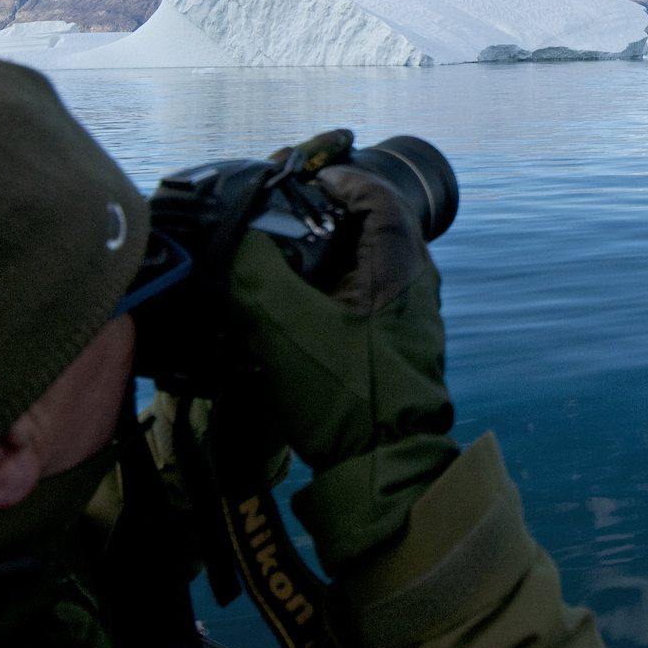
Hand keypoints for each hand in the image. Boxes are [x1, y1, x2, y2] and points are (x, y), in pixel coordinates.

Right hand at [228, 164, 457, 570]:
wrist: (382, 468)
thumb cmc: (343, 392)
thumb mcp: (284, 325)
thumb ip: (254, 270)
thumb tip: (235, 235)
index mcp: (400, 264)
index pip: (378, 194)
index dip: (338, 179)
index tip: (300, 179)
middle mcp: (413, 283)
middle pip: (370, 225)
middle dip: (322, 215)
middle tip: (278, 213)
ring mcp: (406, 316)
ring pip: (362, 263)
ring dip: (321, 253)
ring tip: (275, 253)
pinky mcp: (391, 345)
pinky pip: (359, 296)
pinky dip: (326, 287)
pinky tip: (290, 302)